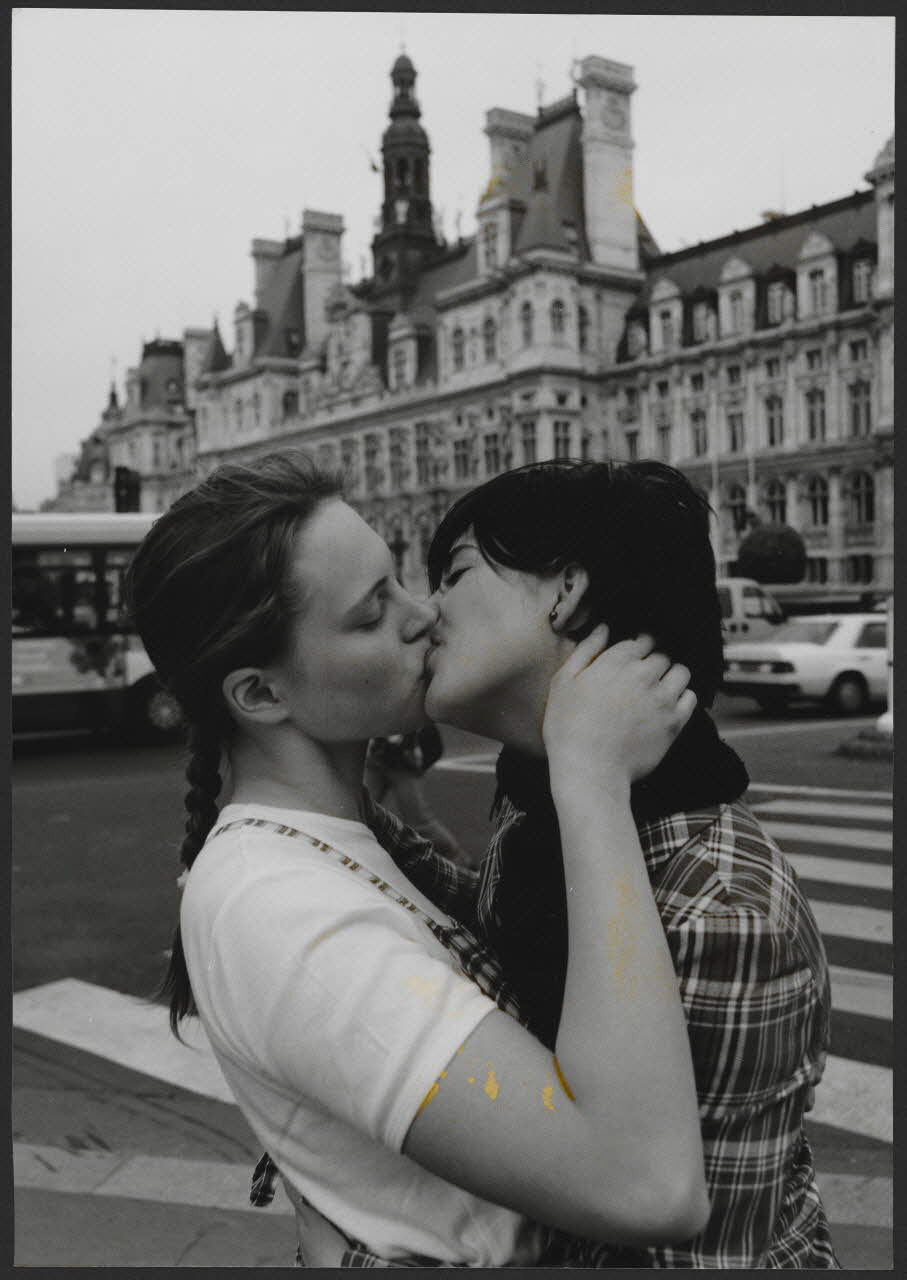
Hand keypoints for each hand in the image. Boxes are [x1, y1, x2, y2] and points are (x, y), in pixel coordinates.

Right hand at [543, 625, 696, 788]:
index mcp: (617, 661)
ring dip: (671, 674)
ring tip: (658, 688)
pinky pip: (690, 697)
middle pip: (663, 653)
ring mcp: (663, 698)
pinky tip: (668, 705)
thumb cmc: (568, 728)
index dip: (638, 646)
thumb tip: (604, 628)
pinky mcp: (674, 722)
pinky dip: (682, 696)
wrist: (589, 770)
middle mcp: (645, 674)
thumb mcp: (563, 682)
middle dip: (654, 660)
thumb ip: (586, 650)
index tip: (632, 658)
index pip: (642, 639)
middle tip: (642, 676)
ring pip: (681, 671)